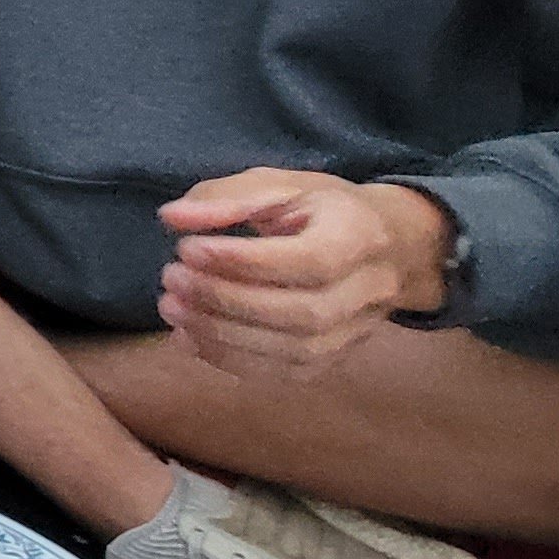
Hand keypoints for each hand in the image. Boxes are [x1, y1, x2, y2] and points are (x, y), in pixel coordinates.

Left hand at [158, 171, 453, 376]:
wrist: (387, 247)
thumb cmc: (323, 209)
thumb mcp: (279, 185)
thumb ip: (226, 198)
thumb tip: (172, 218)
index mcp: (360, 235)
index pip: (310, 261)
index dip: (246, 262)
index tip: (187, 249)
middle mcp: (369, 290)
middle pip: (303, 313)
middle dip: (227, 300)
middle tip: (172, 278)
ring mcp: (357, 331)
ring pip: (296, 351)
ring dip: (223, 335)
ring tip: (172, 308)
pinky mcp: (338, 357)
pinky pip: (288, 373)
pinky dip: (234, 361)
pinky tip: (190, 338)